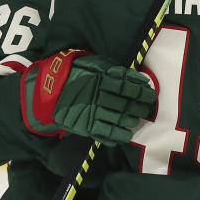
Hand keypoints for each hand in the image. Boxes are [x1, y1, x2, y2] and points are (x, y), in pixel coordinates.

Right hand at [21, 49, 155, 145]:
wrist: (49, 89)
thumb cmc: (76, 72)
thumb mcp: (95, 64)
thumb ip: (115, 70)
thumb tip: (139, 77)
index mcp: (99, 79)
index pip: (126, 86)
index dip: (141, 92)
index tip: (151, 94)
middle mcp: (97, 95)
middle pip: (124, 103)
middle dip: (139, 107)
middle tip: (148, 109)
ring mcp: (90, 111)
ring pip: (117, 118)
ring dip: (131, 120)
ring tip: (137, 120)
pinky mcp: (84, 125)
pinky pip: (104, 132)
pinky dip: (117, 135)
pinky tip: (126, 135)